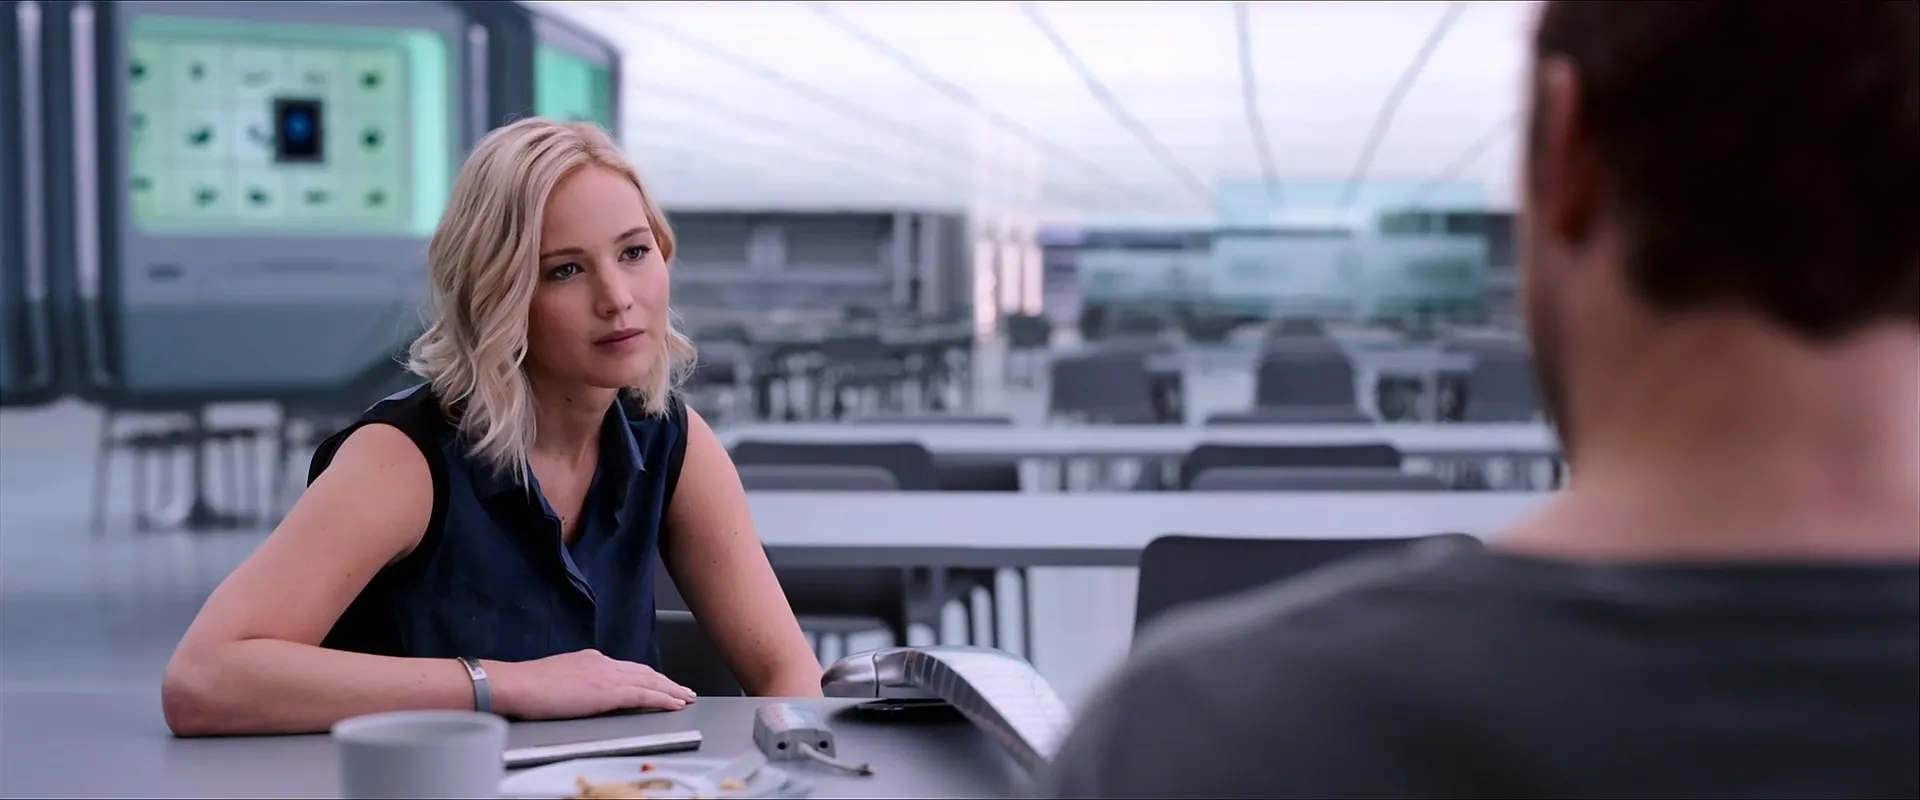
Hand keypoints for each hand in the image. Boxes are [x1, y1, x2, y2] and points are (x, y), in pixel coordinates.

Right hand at [486, 649, 696, 719]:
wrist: (518, 684)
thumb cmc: (527, 685)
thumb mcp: (557, 677)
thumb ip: (574, 680)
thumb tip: (581, 690)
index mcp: (590, 659)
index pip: (626, 668)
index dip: (646, 676)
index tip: (658, 682)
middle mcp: (603, 662)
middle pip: (644, 672)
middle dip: (665, 681)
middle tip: (683, 690)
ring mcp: (607, 675)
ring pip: (650, 681)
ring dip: (671, 689)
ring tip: (686, 697)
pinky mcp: (608, 691)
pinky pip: (644, 694)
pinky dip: (663, 698)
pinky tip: (674, 703)